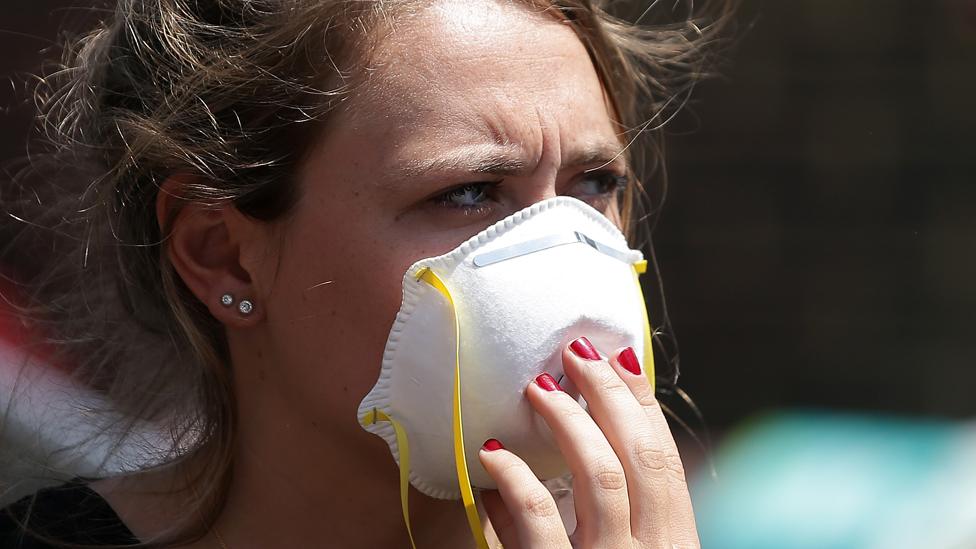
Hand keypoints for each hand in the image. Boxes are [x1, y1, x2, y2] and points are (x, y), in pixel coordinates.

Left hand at [478, 336, 698, 547]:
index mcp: (673, 542)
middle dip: (610, 393)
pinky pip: (538, 512)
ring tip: (539, 387)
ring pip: (599, 474)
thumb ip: (593, 516)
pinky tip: (493, 454)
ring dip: (568, 420)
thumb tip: (548, 455)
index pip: (665, 461)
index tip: (620, 358)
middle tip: (577, 353)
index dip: (643, 403)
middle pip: (639, 456)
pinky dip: (515, 477)